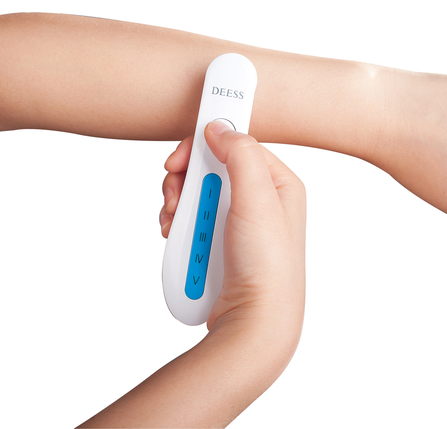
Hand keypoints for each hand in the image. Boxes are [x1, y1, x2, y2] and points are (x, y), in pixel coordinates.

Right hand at [160, 119, 305, 336]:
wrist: (253, 320)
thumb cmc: (266, 266)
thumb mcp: (258, 200)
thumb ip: (240, 154)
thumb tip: (219, 128)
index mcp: (275, 183)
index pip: (233, 146)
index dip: (200, 147)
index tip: (176, 158)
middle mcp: (257, 199)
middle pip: (208, 170)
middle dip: (184, 182)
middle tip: (175, 199)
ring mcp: (236, 222)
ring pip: (195, 195)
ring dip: (178, 206)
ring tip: (175, 225)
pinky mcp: (219, 241)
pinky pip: (191, 220)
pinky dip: (179, 225)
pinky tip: (177, 237)